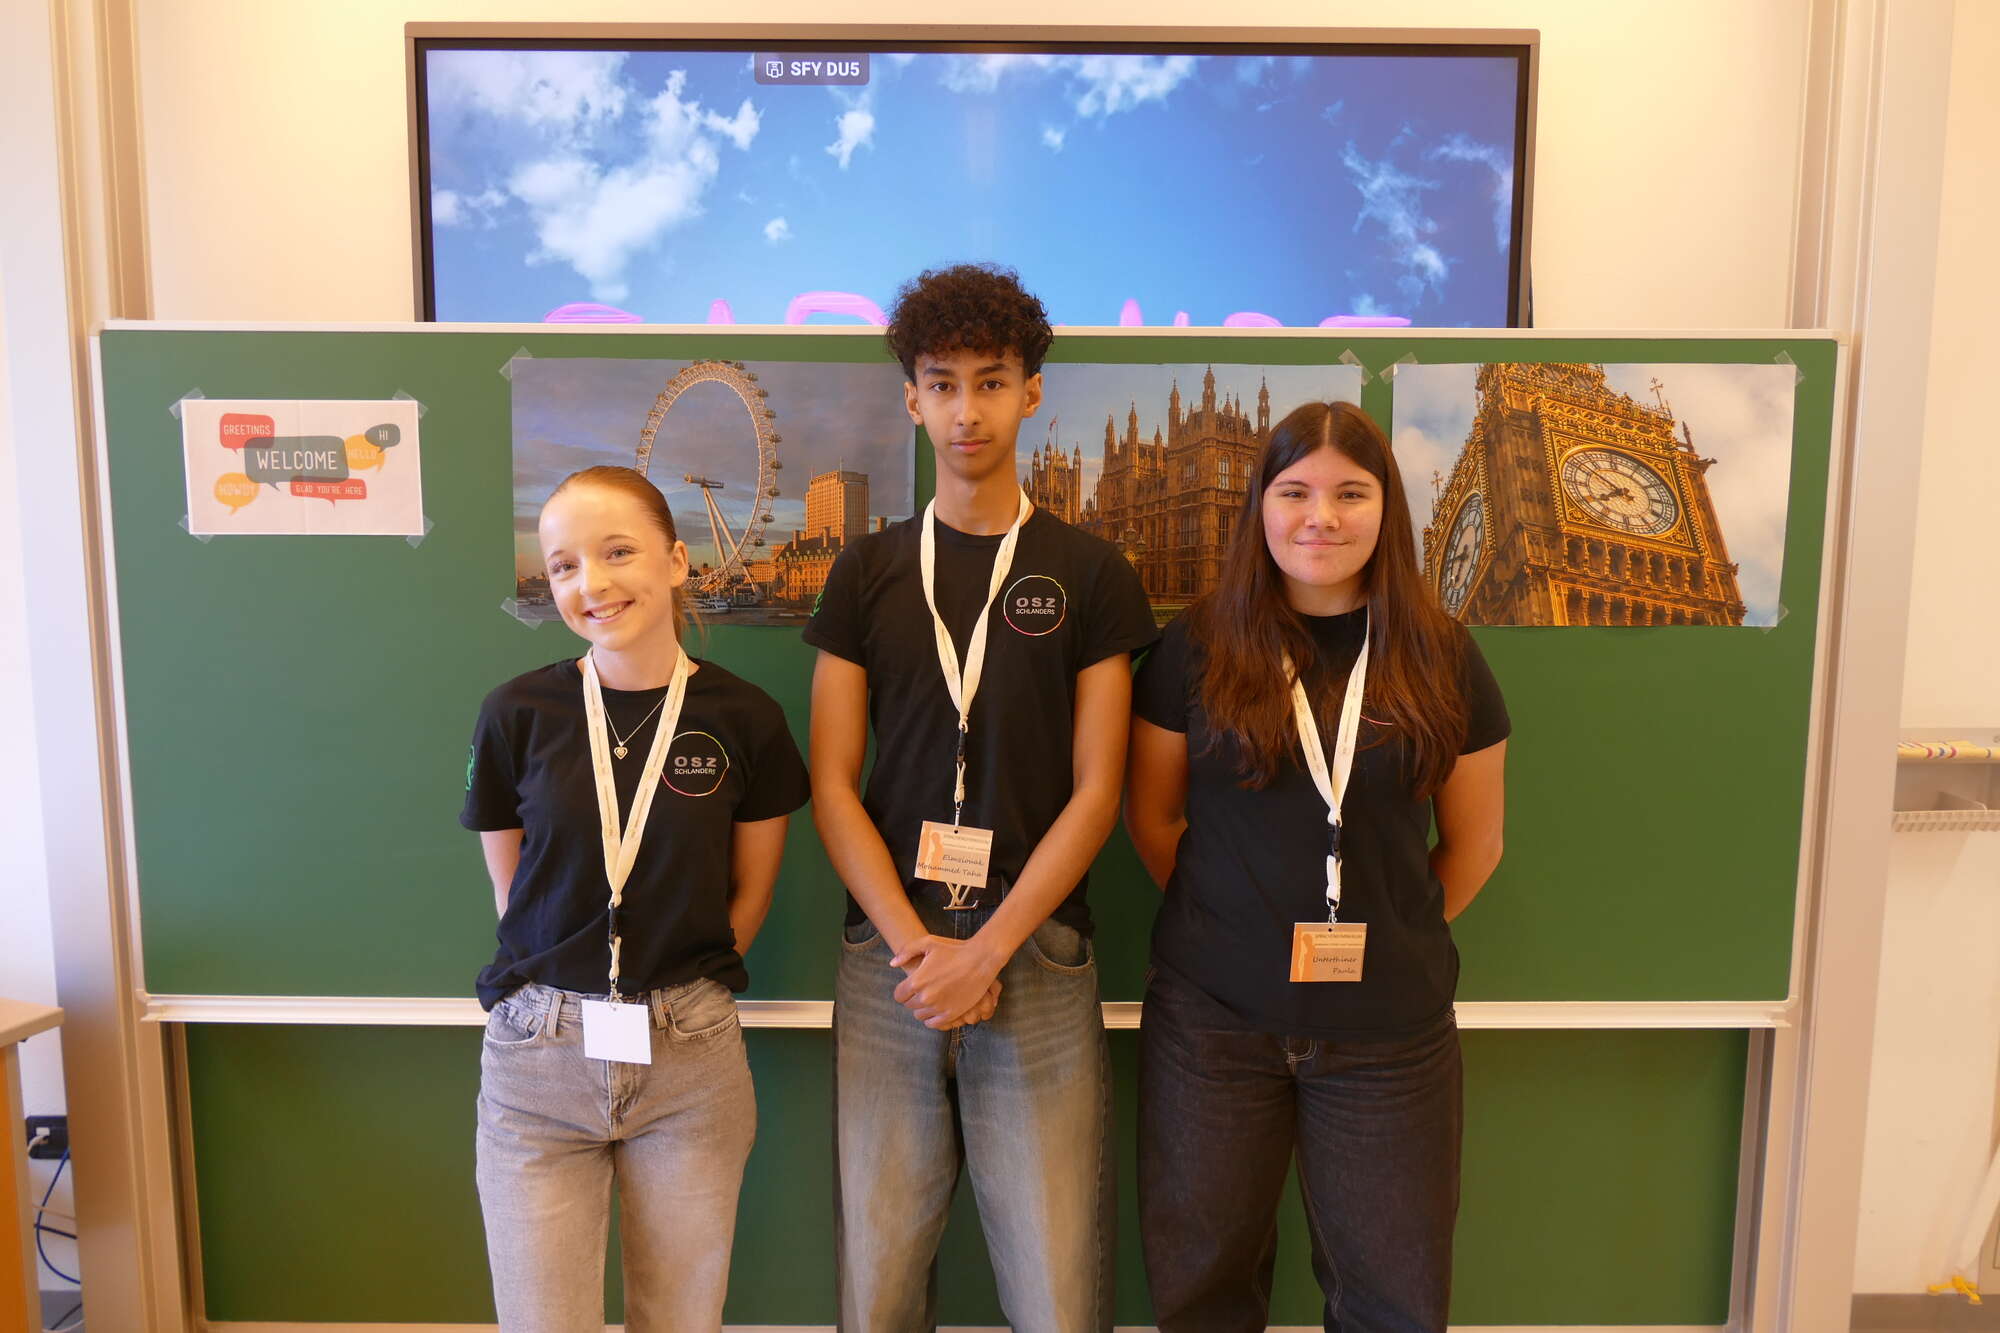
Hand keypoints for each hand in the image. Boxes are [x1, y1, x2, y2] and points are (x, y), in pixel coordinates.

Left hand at [890, 935, 1005, 1029]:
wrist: (980, 959)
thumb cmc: (954, 949)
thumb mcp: (928, 943)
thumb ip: (906, 951)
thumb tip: (893, 964)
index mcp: (917, 981)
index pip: (899, 996)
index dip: (903, 991)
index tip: (910, 987)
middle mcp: (925, 997)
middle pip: (909, 1006)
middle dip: (914, 999)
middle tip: (923, 991)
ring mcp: (938, 1007)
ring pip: (920, 1016)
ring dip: (923, 1009)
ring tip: (931, 999)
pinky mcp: (951, 1014)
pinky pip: (934, 1024)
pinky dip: (933, 1019)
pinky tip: (937, 1009)